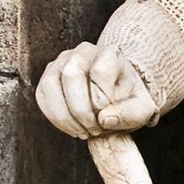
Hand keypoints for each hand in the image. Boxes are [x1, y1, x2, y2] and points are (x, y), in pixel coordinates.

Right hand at [34, 38, 157, 139]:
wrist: (115, 97)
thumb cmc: (127, 100)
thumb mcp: (141, 109)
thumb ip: (130, 114)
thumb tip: (104, 119)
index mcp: (110, 53)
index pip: (99, 72)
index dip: (101, 99)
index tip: (107, 115)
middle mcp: (84, 52)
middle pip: (71, 74)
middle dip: (81, 110)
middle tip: (94, 129)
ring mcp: (62, 62)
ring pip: (51, 83)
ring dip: (65, 115)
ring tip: (83, 131)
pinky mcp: (48, 77)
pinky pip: (42, 95)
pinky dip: (55, 117)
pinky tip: (72, 128)